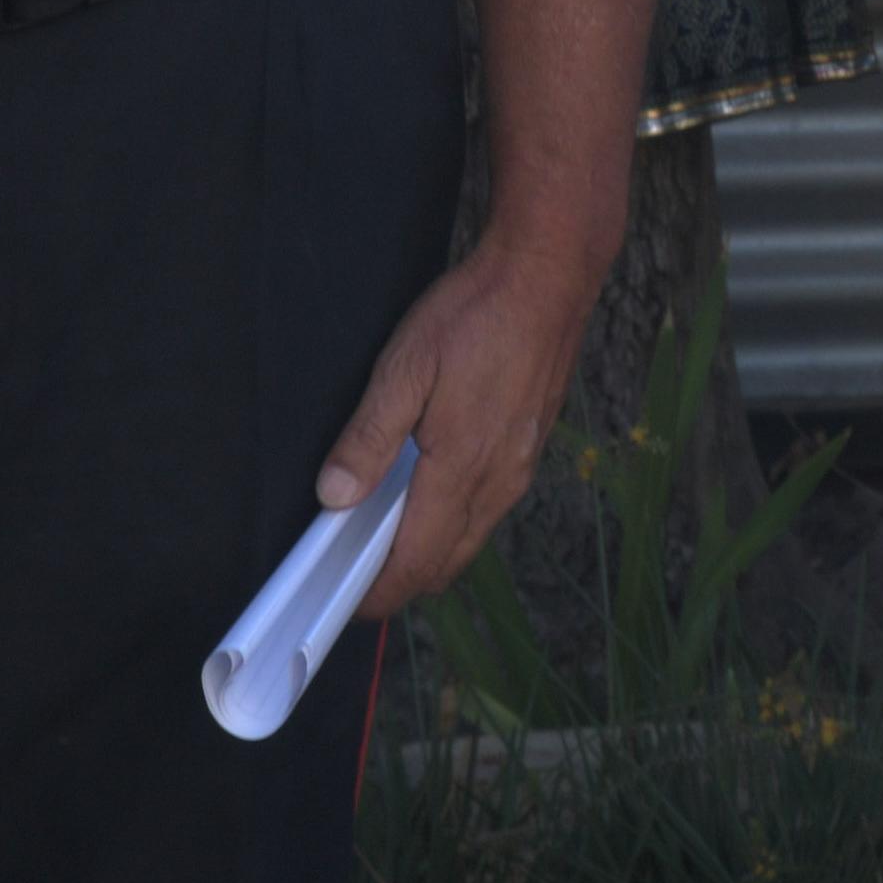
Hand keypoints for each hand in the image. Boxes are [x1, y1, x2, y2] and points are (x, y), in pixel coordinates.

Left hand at [328, 231, 615, 619]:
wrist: (548, 275)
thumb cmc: (475, 314)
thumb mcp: (405, 366)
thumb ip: (368, 437)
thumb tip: (333, 498)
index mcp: (461, 469)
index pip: (417, 561)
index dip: (382, 592)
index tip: (348, 606)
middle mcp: (498, 481)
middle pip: (448, 562)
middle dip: (404, 582)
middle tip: (359, 580)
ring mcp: (519, 466)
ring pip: (471, 538)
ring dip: (431, 553)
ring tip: (387, 541)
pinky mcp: (531, 447)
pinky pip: (489, 508)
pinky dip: (456, 524)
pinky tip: (432, 496)